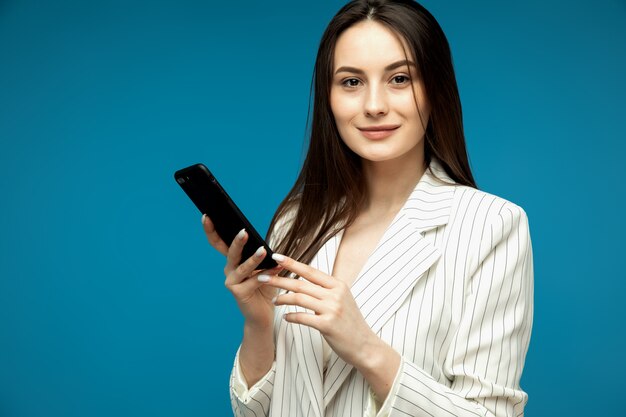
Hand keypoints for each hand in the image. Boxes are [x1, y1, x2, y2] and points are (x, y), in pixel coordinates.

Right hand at [201, 214, 281, 329]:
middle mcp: (229, 269)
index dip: (212, 230)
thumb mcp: (265, 266)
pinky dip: (266, 275)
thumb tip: (267, 242)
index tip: (207, 216)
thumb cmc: (265, 286)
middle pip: (230, 253)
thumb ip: (263, 253)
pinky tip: (276, 270)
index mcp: (233, 260)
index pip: (220, 242)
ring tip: (263, 251)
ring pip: (242, 268)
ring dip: (254, 259)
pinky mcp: (238, 293)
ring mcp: (231, 282)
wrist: (264, 311)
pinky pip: (253, 281)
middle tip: (243, 231)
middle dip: (236, 242)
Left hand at [257, 253, 379, 367]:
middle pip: (300, 283)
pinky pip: (302, 317)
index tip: (275, 257)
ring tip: (273, 301)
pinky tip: (285, 317)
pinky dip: (291, 316)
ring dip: (282, 298)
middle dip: (279, 279)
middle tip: (262, 277)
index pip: (310, 270)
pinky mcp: (328, 325)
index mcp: (338, 285)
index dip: (291, 263)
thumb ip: (326, 289)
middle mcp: (335, 294)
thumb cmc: (350, 323)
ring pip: (299, 298)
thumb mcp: (342, 300)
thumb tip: (306, 279)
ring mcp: (332, 309)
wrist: (365, 346)